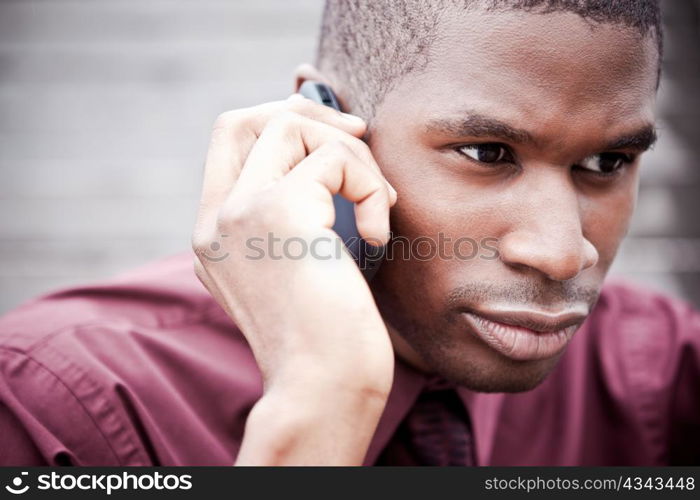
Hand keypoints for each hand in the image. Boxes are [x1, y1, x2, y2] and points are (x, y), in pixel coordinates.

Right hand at [192, 95, 397, 463]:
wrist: (323, 389)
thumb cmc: (325, 339)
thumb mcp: (297, 269)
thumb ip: (293, 216)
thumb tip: (328, 154)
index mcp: (214, 234)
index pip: (227, 141)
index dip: (279, 119)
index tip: (335, 134)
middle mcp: (215, 219)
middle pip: (244, 119)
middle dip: (309, 114)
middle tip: (358, 135)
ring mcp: (239, 212)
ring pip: (289, 126)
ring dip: (351, 154)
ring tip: (375, 207)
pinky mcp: (278, 210)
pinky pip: (335, 158)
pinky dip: (369, 187)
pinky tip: (374, 235)